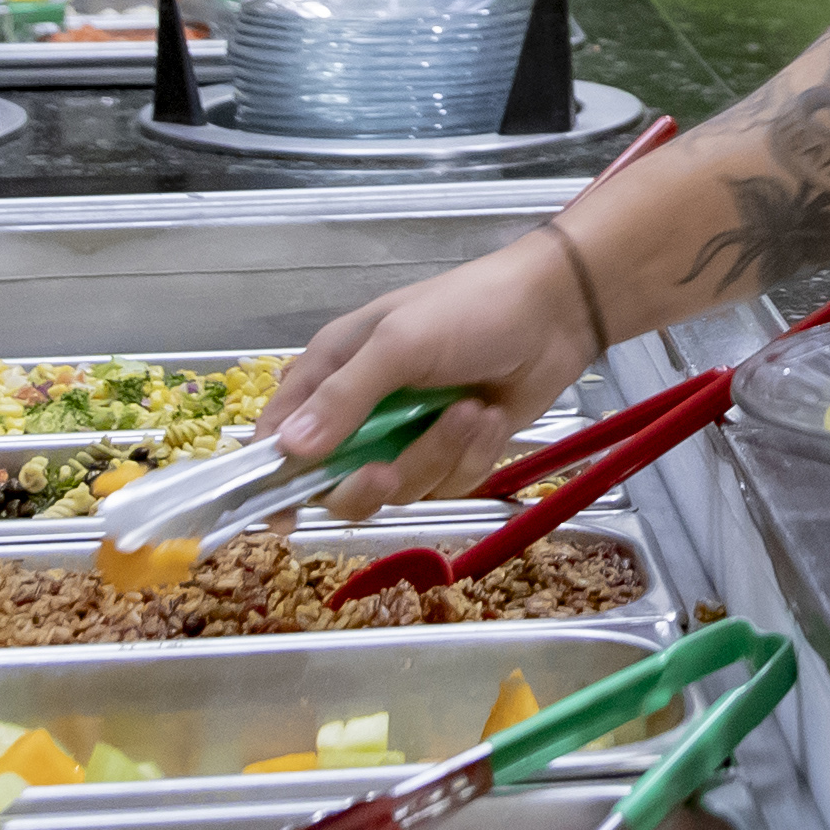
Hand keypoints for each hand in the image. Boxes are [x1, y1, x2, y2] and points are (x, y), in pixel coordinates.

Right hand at [257, 228, 601, 514]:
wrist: (555, 314)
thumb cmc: (470, 311)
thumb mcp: (400, 344)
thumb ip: (345, 397)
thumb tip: (287, 449)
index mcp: (332, 370)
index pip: (279, 435)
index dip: (273, 479)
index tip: (282, 519)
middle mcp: (363, 409)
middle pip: (336, 483)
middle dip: (366, 483)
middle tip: (386, 470)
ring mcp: (409, 434)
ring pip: (399, 488)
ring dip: (438, 455)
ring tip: (470, 411)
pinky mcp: (452, 452)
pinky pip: (446, 485)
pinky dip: (470, 456)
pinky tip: (491, 417)